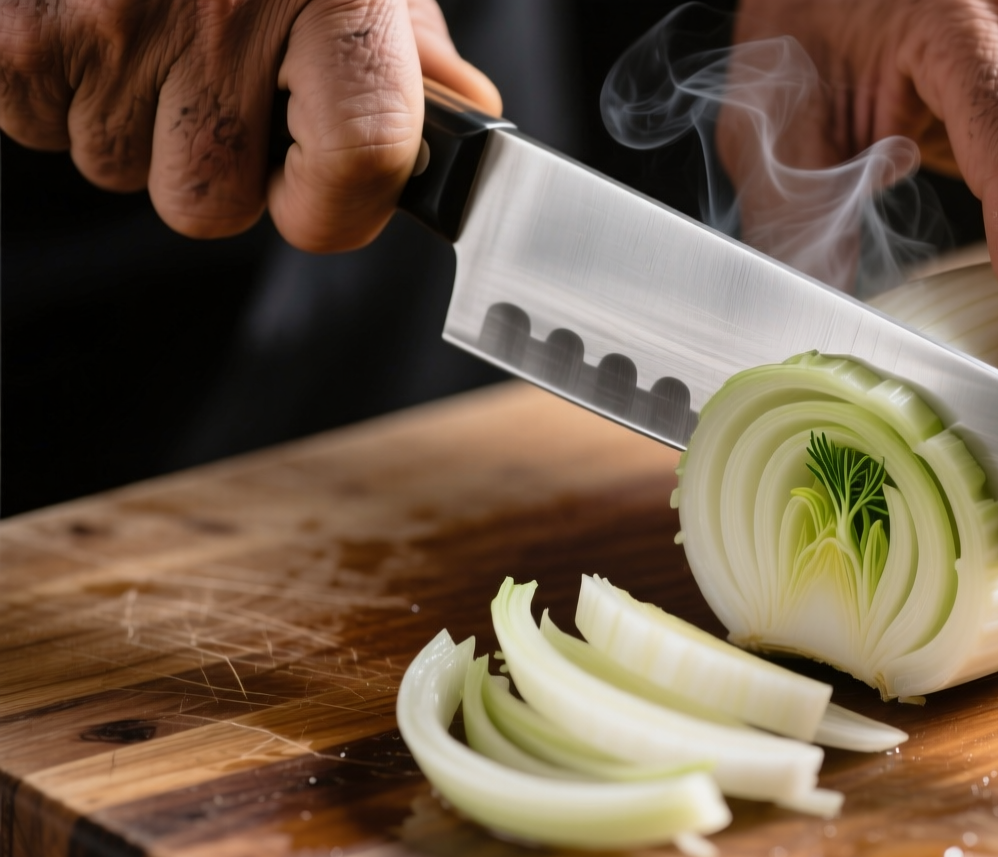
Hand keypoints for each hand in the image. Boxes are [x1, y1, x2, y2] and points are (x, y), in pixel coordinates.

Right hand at [0, 0, 499, 252]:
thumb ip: (409, 43)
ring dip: (133, 121)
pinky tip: (89, 18)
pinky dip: (58, 87)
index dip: (342, 207)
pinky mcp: (16, 36)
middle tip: (215, 80)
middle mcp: (219, 13)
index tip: (328, 201)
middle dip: (213, 164)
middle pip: (209, 204)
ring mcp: (105, 25)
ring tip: (149, 26)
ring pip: (118, 168)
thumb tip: (463, 116)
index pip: (363, 154)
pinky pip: (36, 126)